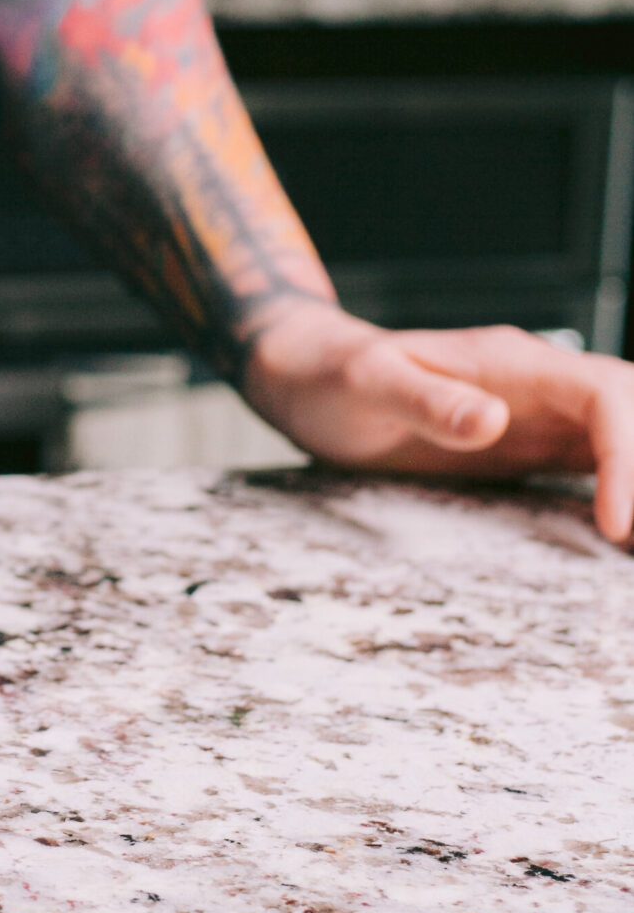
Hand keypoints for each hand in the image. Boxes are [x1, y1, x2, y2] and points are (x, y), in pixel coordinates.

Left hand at [241, 297, 633, 543]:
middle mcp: (538, 383)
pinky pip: (597, 463)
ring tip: (633, 551)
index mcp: (509, 361)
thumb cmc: (332, 376)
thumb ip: (427, 401)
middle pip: (631, 410)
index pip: (603, 396)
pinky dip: (620, 492)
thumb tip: (490, 420)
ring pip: (623, 436)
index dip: (626, 457)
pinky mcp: (531, 444)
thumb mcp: (367, 386)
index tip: (613, 525)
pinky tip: (620, 539)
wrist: (311, 375)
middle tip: (633, 548)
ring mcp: (540, 413)